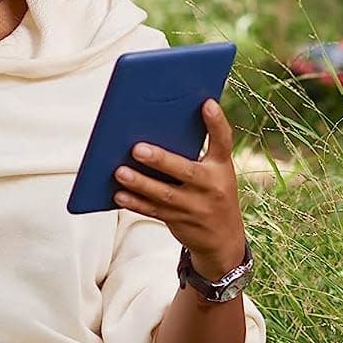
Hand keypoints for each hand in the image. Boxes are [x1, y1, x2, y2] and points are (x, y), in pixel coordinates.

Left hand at [112, 99, 246, 277]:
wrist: (223, 239)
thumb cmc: (212, 193)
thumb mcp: (215, 172)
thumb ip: (196, 153)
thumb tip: (159, 125)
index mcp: (222, 167)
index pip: (223, 141)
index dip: (217, 122)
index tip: (207, 104)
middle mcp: (212, 186)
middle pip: (185, 171)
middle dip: (161, 160)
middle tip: (137, 149)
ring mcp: (196, 207)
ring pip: (164, 194)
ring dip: (140, 183)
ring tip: (119, 172)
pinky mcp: (179, 221)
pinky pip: (153, 211)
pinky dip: (135, 203)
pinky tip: (119, 194)